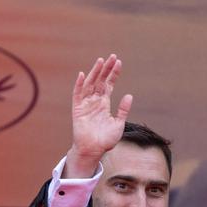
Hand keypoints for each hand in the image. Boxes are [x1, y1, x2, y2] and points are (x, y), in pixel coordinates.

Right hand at [64, 54, 132, 177]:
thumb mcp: (118, 124)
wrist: (93, 150)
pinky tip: (83, 74)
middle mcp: (95, 101)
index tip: (119, 63)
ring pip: (90, 84)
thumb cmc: (105, 140)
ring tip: (101, 61)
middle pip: (100, 80)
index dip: (114, 74)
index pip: (109, 84)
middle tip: (112, 57)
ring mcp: (86, 104)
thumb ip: (123, 110)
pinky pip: (77, 94)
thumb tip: (129, 95)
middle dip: (106, 69)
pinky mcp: (78, 109)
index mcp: (104, 104)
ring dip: (95, 72)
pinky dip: (79, 84)